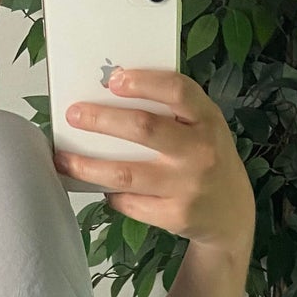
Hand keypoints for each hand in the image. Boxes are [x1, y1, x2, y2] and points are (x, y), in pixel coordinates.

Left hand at [52, 67, 254, 254]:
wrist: (232, 216)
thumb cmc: (207, 160)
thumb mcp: (204, 128)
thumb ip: (172, 112)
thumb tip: (110, 97)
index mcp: (207, 119)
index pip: (178, 91)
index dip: (144, 83)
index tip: (114, 80)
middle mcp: (200, 151)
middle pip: (144, 129)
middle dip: (102, 120)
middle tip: (74, 115)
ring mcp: (187, 186)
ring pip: (125, 174)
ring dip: (87, 166)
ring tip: (63, 159)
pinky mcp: (174, 216)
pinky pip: (130, 202)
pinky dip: (110, 194)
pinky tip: (101, 186)